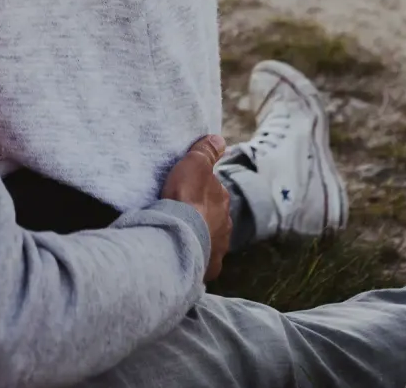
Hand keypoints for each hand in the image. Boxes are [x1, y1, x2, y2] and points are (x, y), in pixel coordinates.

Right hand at [159, 134, 230, 281]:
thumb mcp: (194, 164)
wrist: (179, 236)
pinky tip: (185, 255)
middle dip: (202, 216)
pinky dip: (197, 258)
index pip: (214, 192)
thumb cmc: (186, 198)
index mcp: (223, 200)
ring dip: (200, 236)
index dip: (200, 190)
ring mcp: (218, 247)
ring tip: (181, 236)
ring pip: (210, 239)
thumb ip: (206, 151)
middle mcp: (225, 224)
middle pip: (214, 217)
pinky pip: (204, 261)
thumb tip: (220, 139)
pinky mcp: (210, 267)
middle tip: (182, 214)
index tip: (185, 192)